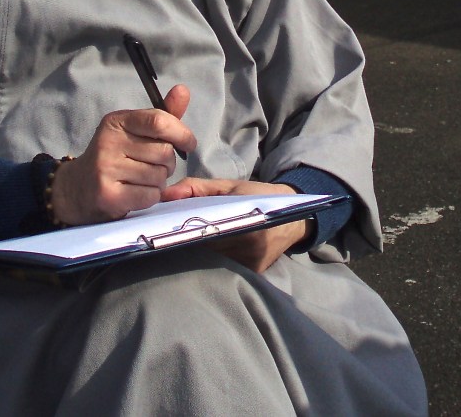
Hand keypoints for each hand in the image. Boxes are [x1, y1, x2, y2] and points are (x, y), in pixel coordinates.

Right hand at [50, 85, 197, 224]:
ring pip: (159, 176)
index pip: (159, 121)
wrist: (77, 188)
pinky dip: (150, 197)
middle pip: (164, 152)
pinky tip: (135, 193)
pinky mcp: (108, 195)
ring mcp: (106, 169)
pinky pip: (150, 196)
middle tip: (153, 166)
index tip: (188, 143)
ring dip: (158, 181)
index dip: (182, 133)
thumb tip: (183, 90)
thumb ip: (162, 116)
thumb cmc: (115, 156)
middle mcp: (108, 142)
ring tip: (141, 179)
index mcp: (116, 121)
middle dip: (168, 163)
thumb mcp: (134, 131)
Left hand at [161, 177, 310, 272]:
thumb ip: (196, 187)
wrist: (294, 217)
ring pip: (210, 263)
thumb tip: (165, 195)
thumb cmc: (259, 197)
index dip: (185, 233)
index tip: (166, 231)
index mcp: (246, 225)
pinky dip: (208, 263)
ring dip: (195, 255)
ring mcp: (250, 265)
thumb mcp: (230, 186)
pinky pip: (222, 271)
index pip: (206, 234)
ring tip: (179, 246)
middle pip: (205, 251)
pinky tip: (198, 255)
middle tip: (165, 237)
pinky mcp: (250, 275)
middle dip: (186, 243)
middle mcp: (249, 250)